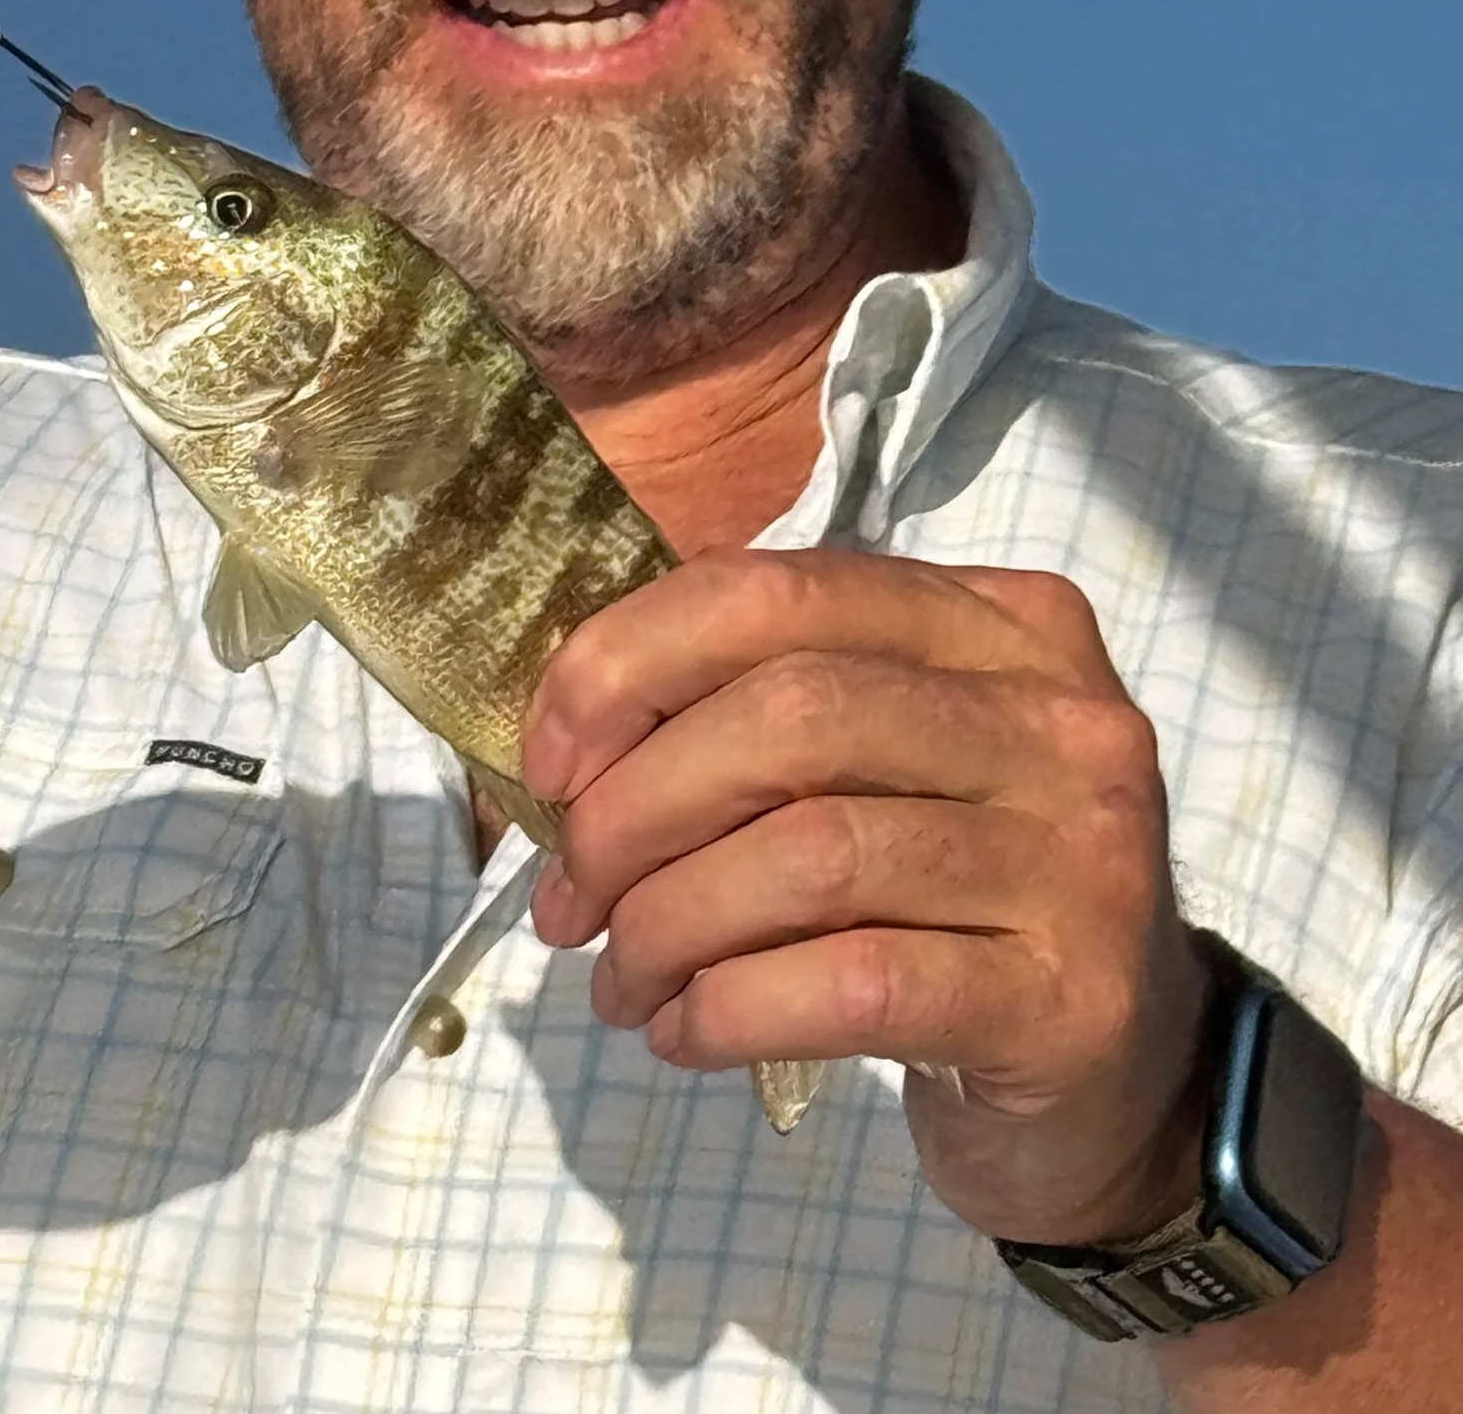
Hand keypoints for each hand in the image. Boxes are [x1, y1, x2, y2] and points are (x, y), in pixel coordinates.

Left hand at [523, 548, 1213, 1244]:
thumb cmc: (954, 898)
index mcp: (1000, 621)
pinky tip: (688, 1032)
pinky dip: (733, 1008)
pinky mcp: (1069, 996)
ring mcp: (1082, 855)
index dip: (629, 664)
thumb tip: (561, 751)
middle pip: (790, 715)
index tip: (548, 764)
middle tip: (570, 898)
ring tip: (622, 980)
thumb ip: (752, 717)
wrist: (1126, 1083)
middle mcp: (1061, 717)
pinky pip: (856, 984)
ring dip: (669, 924)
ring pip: (813, 853)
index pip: (776, 591)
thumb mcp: (879, 766)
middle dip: (635, 809)